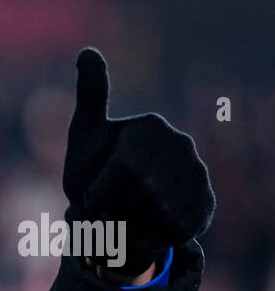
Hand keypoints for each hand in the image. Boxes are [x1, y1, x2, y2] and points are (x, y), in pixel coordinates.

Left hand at [62, 47, 214, 277]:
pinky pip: (177, 231)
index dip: (101, 191)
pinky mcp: (205, 204)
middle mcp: (182, 146)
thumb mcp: (84, 137)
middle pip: (146, 193)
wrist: (109, 213)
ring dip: (131, 226)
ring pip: (162, 215)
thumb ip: (90, 98)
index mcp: (152, 128)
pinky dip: (151, 238)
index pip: (128, 170)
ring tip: (123, 216)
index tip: (92, 192)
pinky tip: (142, 228)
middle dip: (115, 210)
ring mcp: (198, 175)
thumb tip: (87, 52)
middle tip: (106, 207)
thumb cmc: (92, 172)